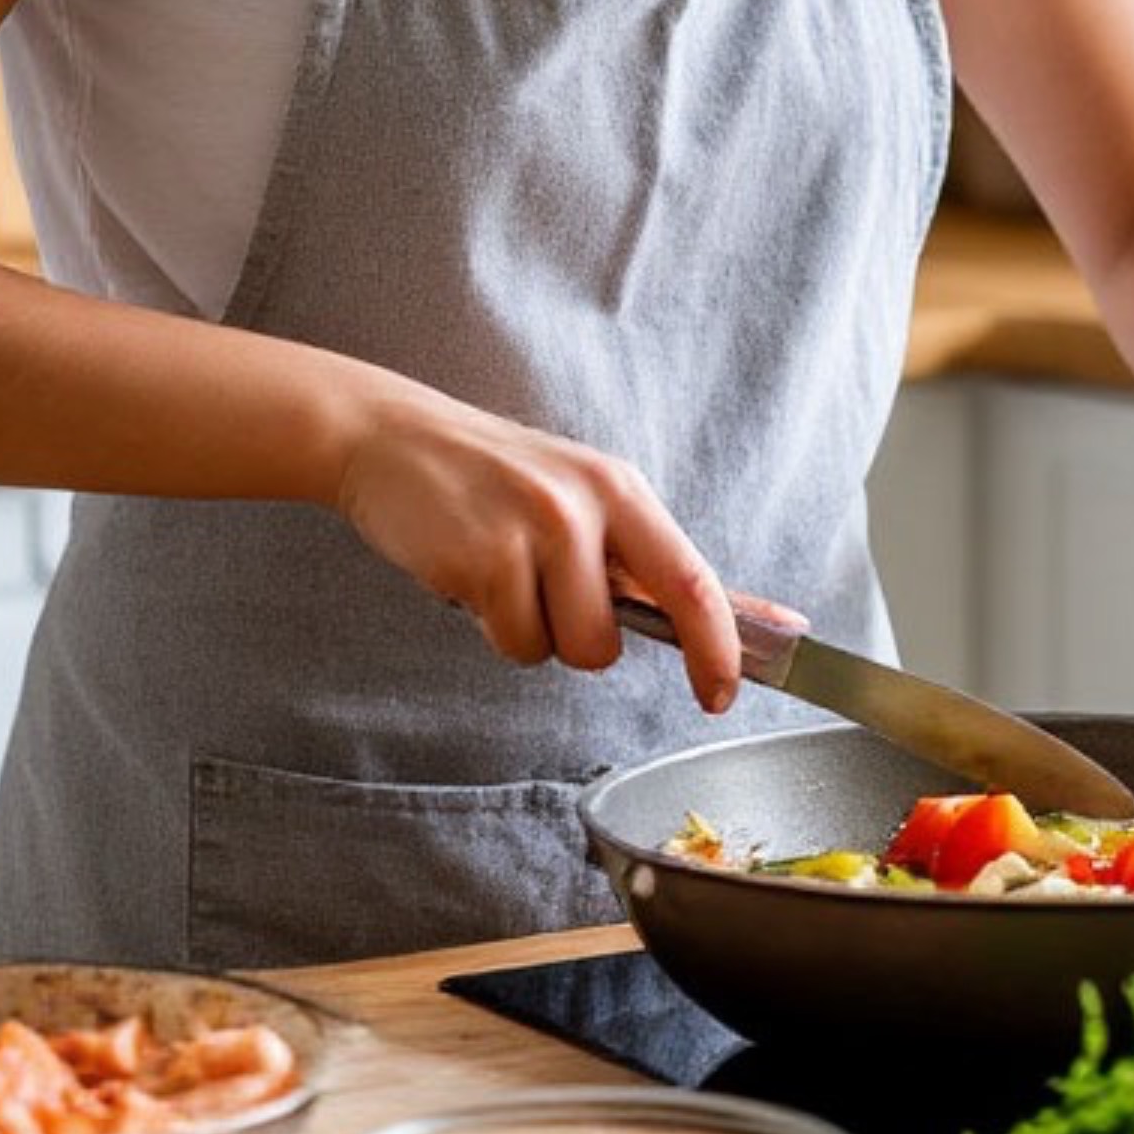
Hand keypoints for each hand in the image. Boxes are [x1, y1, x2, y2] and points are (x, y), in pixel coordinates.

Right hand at [333, 384, 742, 709]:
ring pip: (563, 650)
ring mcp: (534, 528)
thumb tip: (740, 618)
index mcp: (621, 489)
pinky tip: (470, 575)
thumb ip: (644, 561)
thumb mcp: (580, 497)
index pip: (694, 581)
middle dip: (581, 643)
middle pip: (612, 641)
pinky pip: (511, 644)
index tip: (720, 694)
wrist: (393, 439)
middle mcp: (585, 504)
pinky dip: (490, 627)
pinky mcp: (483, 558)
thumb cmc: (495, 480)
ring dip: (532, 633)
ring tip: (503, 577)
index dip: (718, 649)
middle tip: (544, 592)